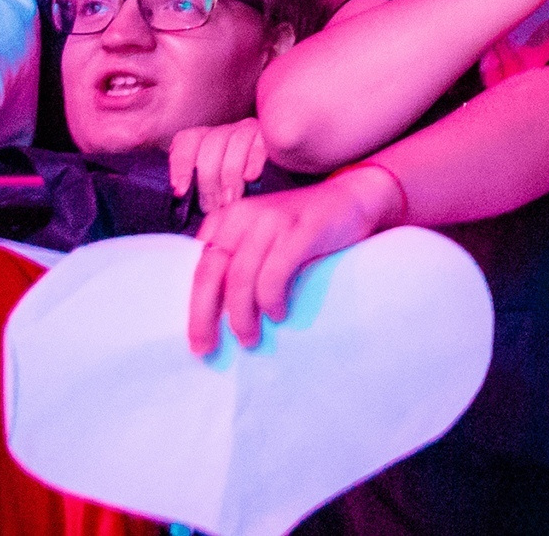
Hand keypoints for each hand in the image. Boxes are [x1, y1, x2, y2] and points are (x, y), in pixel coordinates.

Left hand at [168, 118, 269, 214]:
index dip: (181, 164)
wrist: (279, 180)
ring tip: (229, 200)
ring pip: (235, 141)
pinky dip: (253, 161)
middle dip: (208, 179)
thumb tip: (178, 197)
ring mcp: (250, 130)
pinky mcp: (271, 136)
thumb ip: (195, 187)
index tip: (180, 191)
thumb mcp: (212, 186)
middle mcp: (227, 130)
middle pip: (212, 144)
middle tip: (211, 206)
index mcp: (206, 138)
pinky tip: (250, 178)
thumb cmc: (237, 188)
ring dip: (229, 174)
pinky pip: (260, 144)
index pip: (187, 140)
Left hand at [189, 165, 400, 353]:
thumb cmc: (303, 227)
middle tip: (208, 349)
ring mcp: (274, 220)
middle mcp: (245, 215)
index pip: (200, 268)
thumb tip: (212, 311)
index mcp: (229, 218)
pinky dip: (271, 300)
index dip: (195, 307)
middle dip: (204, 317)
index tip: (197, 339)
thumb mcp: (262, 235)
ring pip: (241, 278)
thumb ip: (237, 258)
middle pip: (212, 274)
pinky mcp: (302, 230)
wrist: (354, 198)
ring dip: (242, 316)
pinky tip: (278, 314)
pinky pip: (275, 273)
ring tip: (250, 338)